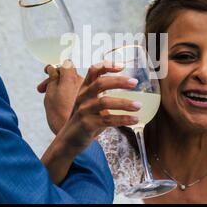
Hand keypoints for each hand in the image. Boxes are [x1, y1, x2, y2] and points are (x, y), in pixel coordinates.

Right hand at [41, 61, 141, 183]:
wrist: (69, 140)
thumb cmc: (85, 120)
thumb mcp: (91, 103)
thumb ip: (103, 95)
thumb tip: (127, 87)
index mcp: (84, 89)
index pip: (93, 71)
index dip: (107, 66)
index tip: (122, 66)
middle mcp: (82, 97)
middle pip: (100, 83)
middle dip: (119, 81)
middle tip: (135, 82)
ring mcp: (83, 110)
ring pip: (105, 102)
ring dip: (124, 103)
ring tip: (138, 105)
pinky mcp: (87, 124)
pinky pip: (107, 120)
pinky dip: (123, 119)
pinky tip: (134, 120)